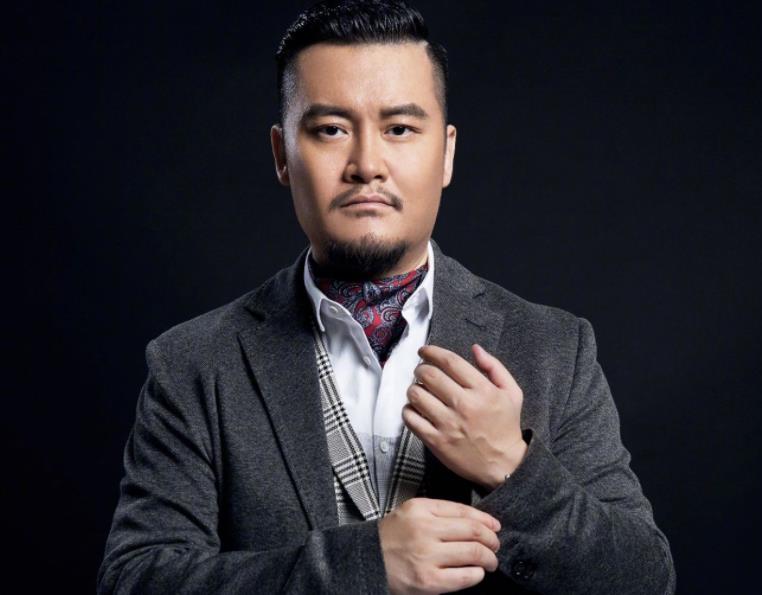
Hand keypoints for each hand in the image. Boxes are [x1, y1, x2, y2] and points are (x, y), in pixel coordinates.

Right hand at [378, 498, 500, 594]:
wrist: (367, 560)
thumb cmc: (393, 537)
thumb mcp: (411, 512)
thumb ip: (439, 512)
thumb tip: (478, 521)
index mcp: (421, 509)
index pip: (464, 511)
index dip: (486, 519)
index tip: (495, 526)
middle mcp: (424, 530)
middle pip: (474, 531)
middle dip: (492, 540)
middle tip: (495, 546)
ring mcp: (427, 556)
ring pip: (474, 553)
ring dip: (489, 558)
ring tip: (490, 562)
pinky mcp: (429, 580)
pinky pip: (465, 576)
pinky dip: (477, 574)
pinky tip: (477, 573)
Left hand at [403, 344, 526, 490]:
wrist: (503, 465)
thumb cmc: (505, 426)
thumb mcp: (512, 393)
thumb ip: (494, 367)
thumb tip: (475, 348)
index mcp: (482, 390)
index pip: (450, 361)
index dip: (432, 351)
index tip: (424, 351)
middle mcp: (464, 404)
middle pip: (429, 375)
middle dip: (420, 368)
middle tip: (421, 371)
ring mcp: (448, 424)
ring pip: (416, 394)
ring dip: (414, 388)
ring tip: (419, 390)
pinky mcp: (436, 441)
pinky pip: (410, 418)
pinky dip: (408, 410)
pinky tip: (416, 409)